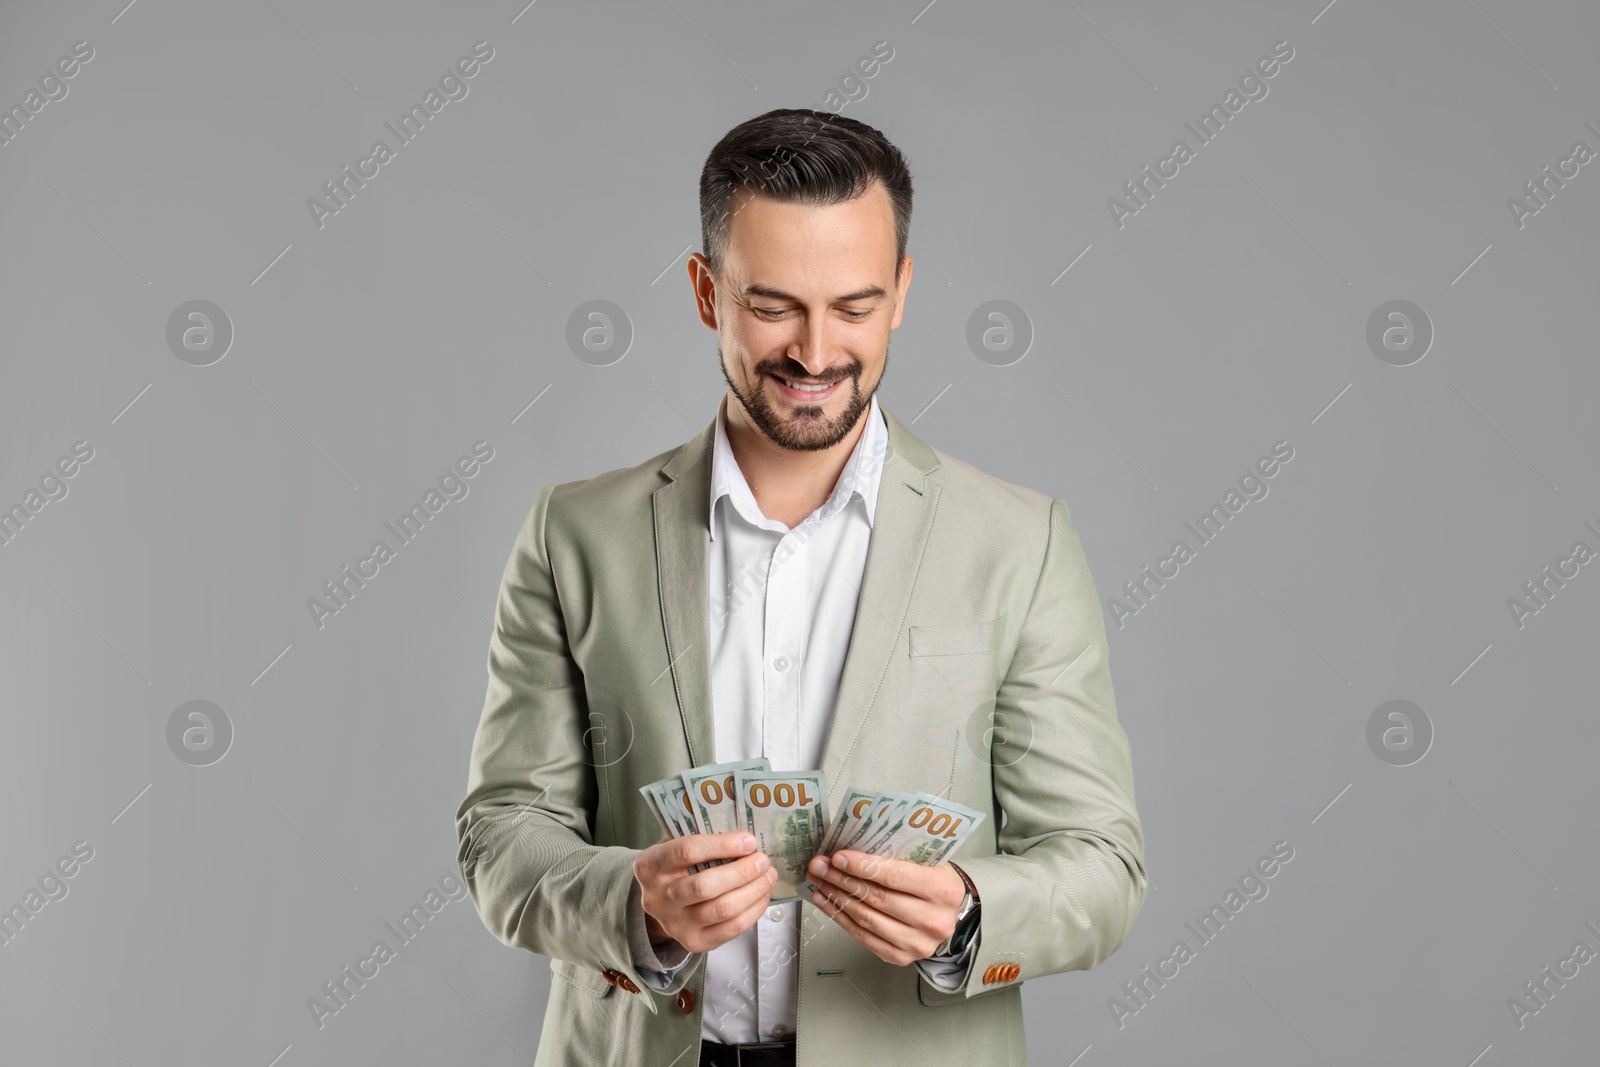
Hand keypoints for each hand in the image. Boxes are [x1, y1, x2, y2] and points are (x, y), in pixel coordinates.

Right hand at [634, 831, 780, 953]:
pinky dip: (753, 910)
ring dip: (753, 891)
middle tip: (763, 861)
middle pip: (706, 886)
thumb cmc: (675, 867)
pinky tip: (762, 895)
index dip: (723, 845)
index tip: (749, 841)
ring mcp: (674, 924)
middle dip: (742, 872)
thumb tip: (746, 839)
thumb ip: (703, 840)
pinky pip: (731, 928)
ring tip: (768, 876)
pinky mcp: (694, 942)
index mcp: (650, 865)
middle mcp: (658, 898)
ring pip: (722, 909)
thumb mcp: (675, 846)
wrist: (661, 903)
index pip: (687, 851)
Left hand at [806, 850, 965, 965]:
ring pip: (866, 918)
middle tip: (820, 866)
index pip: (894, 876)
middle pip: (876, 898)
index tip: (837, 857)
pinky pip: (862, 937)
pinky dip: (840, 917)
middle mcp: (933, 920)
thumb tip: (852, 849)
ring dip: (836, 898)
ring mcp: (917, 943)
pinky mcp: (900, 957)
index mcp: (943, 890)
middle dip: (842, 879)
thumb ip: (898, 856)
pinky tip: (826, 902)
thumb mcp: (929, 862)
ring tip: (820, 881)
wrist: (951, 917)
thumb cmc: (935, 884)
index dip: (861, 866)